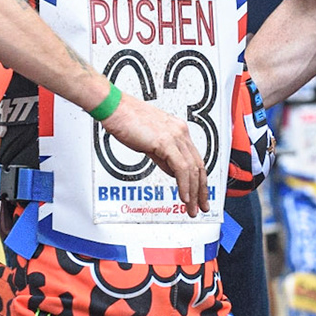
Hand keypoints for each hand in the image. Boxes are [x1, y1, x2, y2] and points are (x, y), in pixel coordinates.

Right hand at [99, 93, 209, 214]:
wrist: (114, 108)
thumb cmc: (126, 120)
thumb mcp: (149, 142)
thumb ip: (163, 157)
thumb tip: (172, 171)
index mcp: (178, 130)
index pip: (195, 159)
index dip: (199, 180)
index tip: (198, 194)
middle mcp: (180, 132)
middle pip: (198, 165)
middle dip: (201, 190)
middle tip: (201, 207)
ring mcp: (175, 135)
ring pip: (192, 169)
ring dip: (193, 192)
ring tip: (191, 207)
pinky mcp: (166, 141)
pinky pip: (181, 168)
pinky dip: (184, 185)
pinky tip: (184, 197)